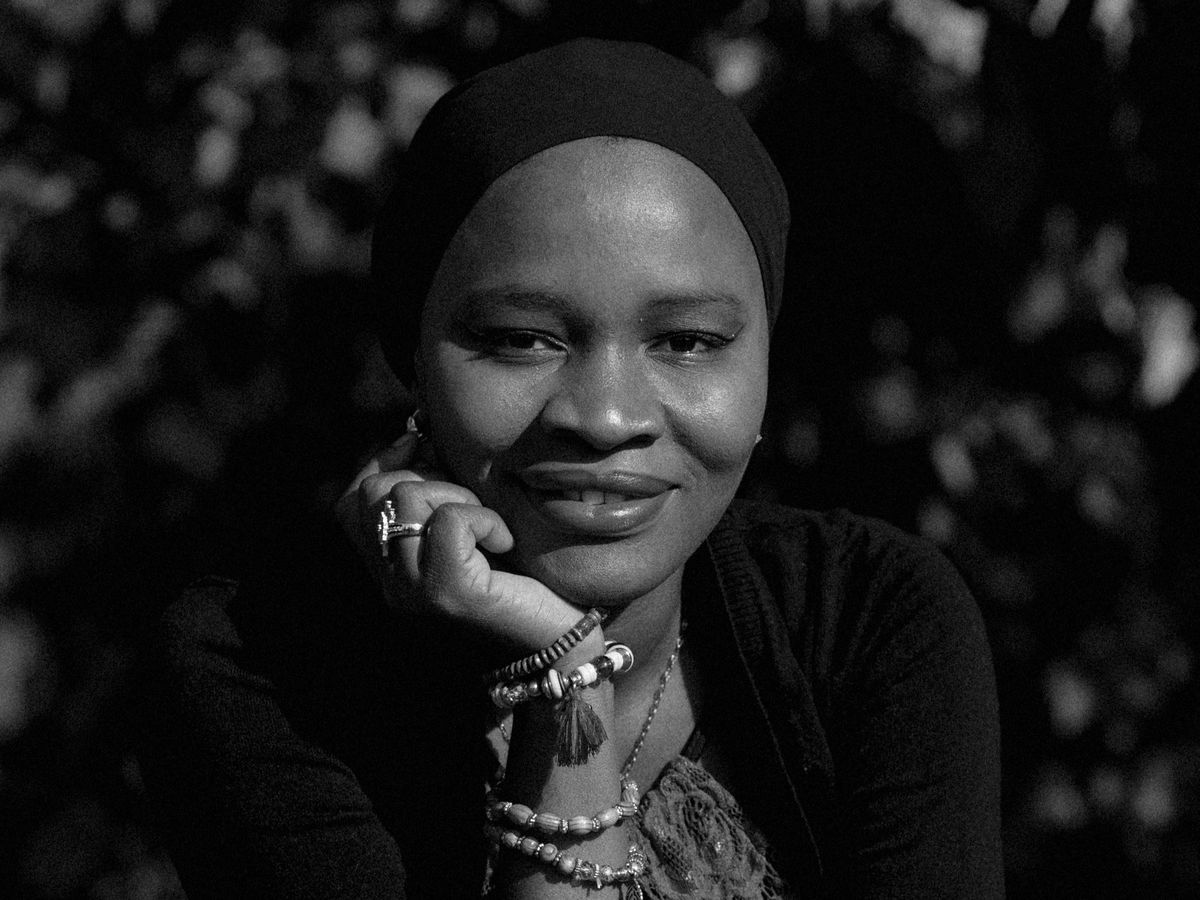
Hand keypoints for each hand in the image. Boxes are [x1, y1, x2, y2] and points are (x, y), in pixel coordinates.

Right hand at [335, 433, 583, 650]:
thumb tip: (417, 432)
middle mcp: (390, 586)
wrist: (563, 640)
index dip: (385, 465)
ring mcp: (413, 592)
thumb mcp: (470, 524)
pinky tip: (504, 541)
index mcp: (389, 570)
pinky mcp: (449, 594)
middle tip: (472, 507)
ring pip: (408, 499)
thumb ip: (436, 488)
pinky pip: (449, 521)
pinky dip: (484, 519)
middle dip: (429, 479)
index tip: (427, 455)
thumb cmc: (524, 576)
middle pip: (376, 492)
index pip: (351, 503)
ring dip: (458, 497)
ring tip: (488, 527)